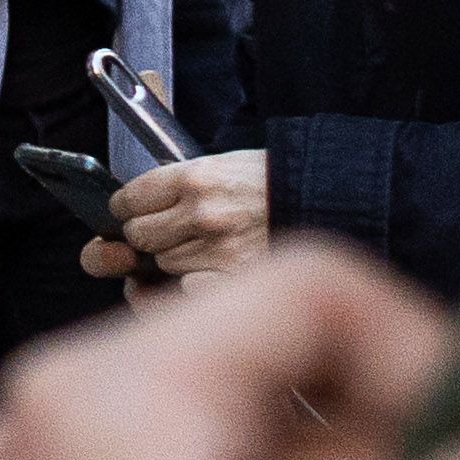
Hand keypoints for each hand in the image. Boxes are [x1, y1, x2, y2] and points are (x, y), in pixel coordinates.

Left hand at [98, 146, 272, 282]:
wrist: (333, 202)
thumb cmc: (276, 185)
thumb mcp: (224, 165)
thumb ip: (178, 183)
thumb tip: (128, 208)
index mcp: (197, 177)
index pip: (129, 199)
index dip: (126, 209)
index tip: (130, 214)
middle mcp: (203, 213)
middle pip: (138, 237)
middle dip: (147, 238)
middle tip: (168, 237)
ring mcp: (219, 251)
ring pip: (162, 267)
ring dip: (172, 264)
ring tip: (202, 253)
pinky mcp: (235, 283)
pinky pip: (185, 294)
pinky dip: (190, 290)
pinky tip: (207, 278)